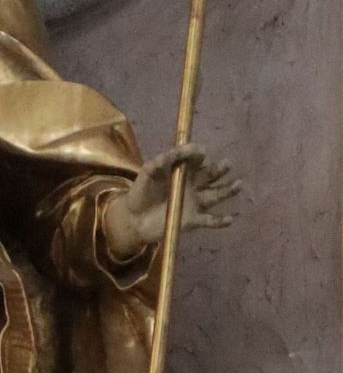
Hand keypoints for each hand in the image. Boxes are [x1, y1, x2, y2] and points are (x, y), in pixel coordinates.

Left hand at [102, 144, 239, 257]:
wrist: (133, 218)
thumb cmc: (141, 192)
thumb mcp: (148, 172)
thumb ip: (161, 161)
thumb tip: (176, 151)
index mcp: (182, 171)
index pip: (196, 159)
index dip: (199, 155)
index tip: (200, 152)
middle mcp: (192, 185)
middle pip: (210, 176)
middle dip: (219, 170)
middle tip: (227, 164)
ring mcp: (194, 202)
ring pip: (216, 195)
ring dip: (228, 190)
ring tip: (238, 184)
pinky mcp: (193, 220)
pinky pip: (210, 220)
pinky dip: (220, 221)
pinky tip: (229, 218)